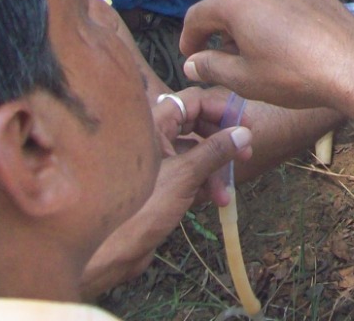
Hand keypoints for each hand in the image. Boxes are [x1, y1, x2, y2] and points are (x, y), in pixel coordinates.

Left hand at [79, 118, 252, 294]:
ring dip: (215, 170)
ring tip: (225, 194)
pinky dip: (203, 184)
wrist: (108, 252)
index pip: (193, 101)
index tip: (245, 125)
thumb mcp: (184, 175)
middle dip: (221, 143)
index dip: (221, 109)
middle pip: (196, 126)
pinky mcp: (159, 184)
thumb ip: (215, 151)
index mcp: (153, 124)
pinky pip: (188, 174)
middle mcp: (154, 138)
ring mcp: (156, 162)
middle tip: (245, 155)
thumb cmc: (141, 206)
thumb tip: (244, 133)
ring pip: (194, 153)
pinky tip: (214, 200)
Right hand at [181, 0, 353, 113]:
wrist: (353, 68)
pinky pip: (283, 0)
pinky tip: (286, 43)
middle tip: (220, 59)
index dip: (189, 39)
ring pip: (257, 0)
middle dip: (219, 31)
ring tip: (255, 54)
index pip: (198, 15)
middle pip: (227, 4)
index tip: (191, 57)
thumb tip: (193, 62)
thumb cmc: (294, 75)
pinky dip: (275, 17)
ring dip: (248, 23)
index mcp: (236, 1)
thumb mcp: (243, 79)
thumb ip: (211, 67)